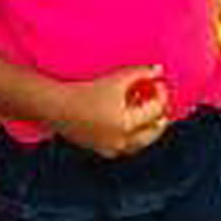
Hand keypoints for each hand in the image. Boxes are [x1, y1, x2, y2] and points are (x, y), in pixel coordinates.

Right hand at [49, 65, 170, 157]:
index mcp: (127, 125)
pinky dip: (133, 135)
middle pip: (152, 133)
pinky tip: (130, 119)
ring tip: (148, 112)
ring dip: (147, 128)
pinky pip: (125, 146)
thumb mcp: (117, 79)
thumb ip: (140, 73)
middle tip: (161, 101)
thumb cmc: (87, 92)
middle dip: (160, 116)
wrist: (59, 107)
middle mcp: (121, 142)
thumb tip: (159, 70)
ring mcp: (112, 149)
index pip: (155, 111)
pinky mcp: (102, 151)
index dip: (161, 94)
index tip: (158, 83)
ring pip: (140, 143)